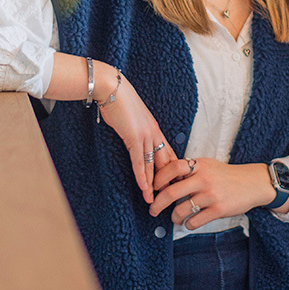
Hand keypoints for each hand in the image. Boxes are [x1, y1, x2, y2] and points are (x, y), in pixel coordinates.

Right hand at [95, 68, 175, 202]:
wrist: (112, 88)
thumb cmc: (119, 102)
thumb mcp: (132, 119)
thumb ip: (135, 131)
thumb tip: (133, 139)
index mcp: (155, 129)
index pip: (168, 153)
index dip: (172, 170)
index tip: (175, 185)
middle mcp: (155, 133)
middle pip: (166, 162)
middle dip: (168, 181)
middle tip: (171, 198)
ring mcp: (146, 135)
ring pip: (154, 165)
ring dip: (154, 185)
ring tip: (155, 201)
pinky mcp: (134, 136)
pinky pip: (140, 161)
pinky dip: (142, 176)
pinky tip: (144, 188)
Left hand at [149, 157, 277, 229]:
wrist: (252, 183)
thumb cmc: (226, 175)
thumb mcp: (208, 165)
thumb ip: (189, 170)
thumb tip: (165, 178)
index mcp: (200, 165)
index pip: (173, 167)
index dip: (159, 178)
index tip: (153, 187)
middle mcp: (204, 179)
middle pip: (171, 192)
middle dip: (157, 204)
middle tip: (152, 210)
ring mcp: (211, 195)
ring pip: (180, 210)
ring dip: (174, 217)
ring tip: (175, 218)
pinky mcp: (218, 210)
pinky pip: (194, 222)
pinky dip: (188, 224)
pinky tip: (189, 222)